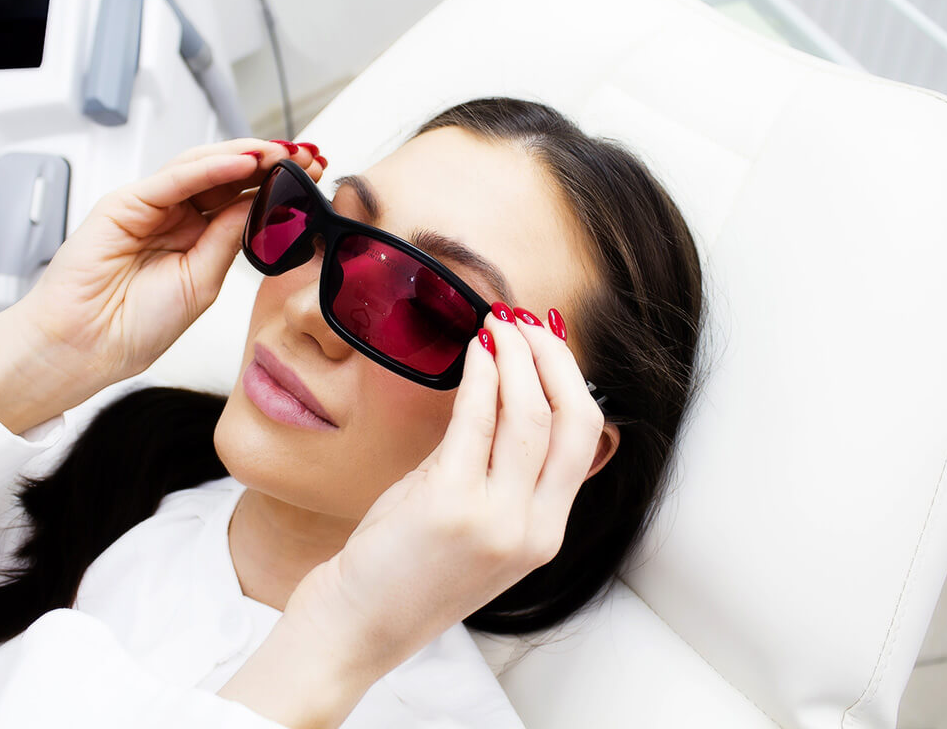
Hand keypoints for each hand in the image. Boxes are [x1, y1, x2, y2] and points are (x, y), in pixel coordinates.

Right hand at [0, 139, 321, 433]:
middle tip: (307, 153)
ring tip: (281, 151)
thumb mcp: (201, 281)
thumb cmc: (133, 327)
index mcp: (193, 237)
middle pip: (225, 175)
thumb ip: (228, 239)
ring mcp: (148, 207)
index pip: (240, 198)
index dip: (276, 184)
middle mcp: (172, 216)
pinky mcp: (124, 204)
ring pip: (201, 168)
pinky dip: (210, 168)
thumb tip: (261, 205)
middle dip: (268, 162)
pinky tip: (243, 162)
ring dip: (244, 156)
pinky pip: (173, 179)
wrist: (85, 349)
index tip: (313, 174)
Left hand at [281, 308, 607, 676]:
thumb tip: (507, 391)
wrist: (360, 622)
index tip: (550, 343)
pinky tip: (475, 353)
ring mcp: (495, 519)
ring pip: (529, 415)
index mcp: (545, 533)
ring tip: (498, 327)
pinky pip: (476, 421)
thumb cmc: (407, 569)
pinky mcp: (450, 504)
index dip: (573, 380)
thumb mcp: (476, 523)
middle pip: (573, 421)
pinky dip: (480, 376)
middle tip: (528, 324)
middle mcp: (531, 528)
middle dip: (554, 360)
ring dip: (516, 358)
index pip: (585, 440)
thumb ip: (500, 468)